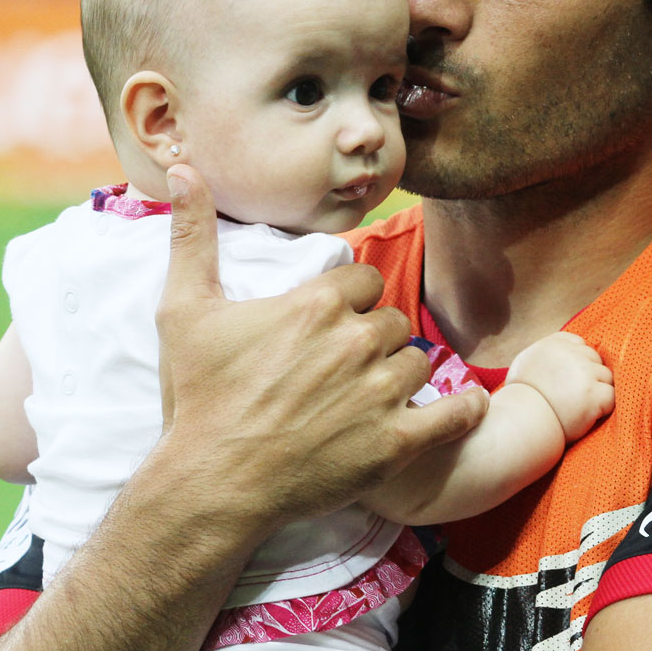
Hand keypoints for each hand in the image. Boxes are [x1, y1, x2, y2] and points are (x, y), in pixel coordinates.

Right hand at [153, 165, 488, 537]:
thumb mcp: (184, 309)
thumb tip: (184, 169)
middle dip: (375, 339)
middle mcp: (356, 342)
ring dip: (402, 374)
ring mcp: (380, 392)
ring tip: (374, 395)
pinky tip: (467, 406)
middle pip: (393, 321)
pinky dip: (465, 410)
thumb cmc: (198, 397)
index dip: (355, 301)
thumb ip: (191, 235)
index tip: (337, 321)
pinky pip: (455, 414)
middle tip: (346, 366)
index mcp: (318, 304)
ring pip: (418, 362)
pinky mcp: (395, 442)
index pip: (366, 280)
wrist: (212, 481)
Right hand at [504, 332, 613, 440]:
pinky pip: (611, 396)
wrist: (521, 424)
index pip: (579, 343)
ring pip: (606, 377)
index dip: (578, 362)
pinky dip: (603, 408)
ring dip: (597, 392)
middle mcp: (569, 354)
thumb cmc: (522, 400)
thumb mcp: (526, 365)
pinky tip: (586, 416)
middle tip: (573, 398)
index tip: (568, 380)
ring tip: (578, 408)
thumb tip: (572, 350)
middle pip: (595, 359)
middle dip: (589, 377)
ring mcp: (583, 373)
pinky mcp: (592, 394)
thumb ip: (548, 355)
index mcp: (552, 345)